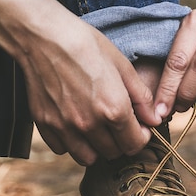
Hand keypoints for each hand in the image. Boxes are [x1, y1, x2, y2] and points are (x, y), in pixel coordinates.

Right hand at [18, 9, 161, 165]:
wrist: (42, 36)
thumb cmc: (84, 44)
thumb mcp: (121, 65)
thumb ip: (141, 97)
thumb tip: (153, 120)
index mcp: (113, 109)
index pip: (135, 144)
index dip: (141, 137)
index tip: (139, 128)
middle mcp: (89, 124)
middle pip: (113, 153)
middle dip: (120, 142)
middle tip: (117, 125)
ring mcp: (65, 127)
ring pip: (87, 158)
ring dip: (96, 148)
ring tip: (96, 129)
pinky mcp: (45, 126)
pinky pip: (62, 150)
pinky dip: (70, 143)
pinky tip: (73, 125)